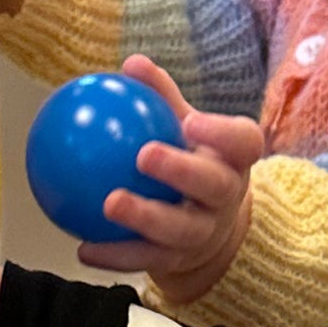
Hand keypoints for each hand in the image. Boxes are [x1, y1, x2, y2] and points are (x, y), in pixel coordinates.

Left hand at [76, 56, 262, 304]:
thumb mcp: (185, 127)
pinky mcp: (179, 262)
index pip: (243, 142)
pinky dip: (115, 256)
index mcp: (234, 160)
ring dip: (144, 218)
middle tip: (144, 155)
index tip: (191, 121)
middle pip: (214, 187)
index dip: (223, 134)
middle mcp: (226, 198)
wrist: (208, 228)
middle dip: (182, 171)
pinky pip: (147, 260)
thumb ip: (161, 97)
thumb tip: (131, 64)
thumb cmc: (191, 161)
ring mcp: (205, 234)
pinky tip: (84, 249)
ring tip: (109, 204)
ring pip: (180, 230)